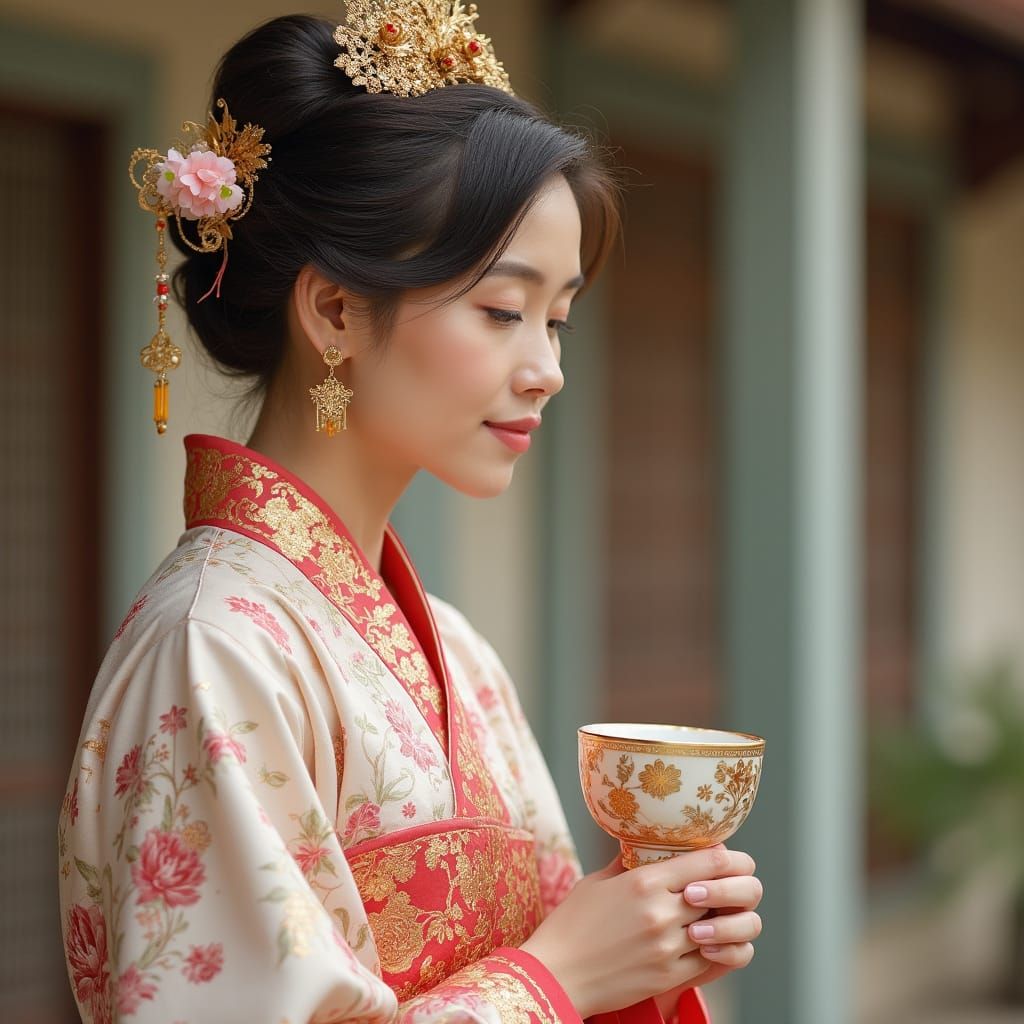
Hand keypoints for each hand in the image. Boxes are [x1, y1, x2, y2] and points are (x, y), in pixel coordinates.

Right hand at [520, 845, 758, 1017]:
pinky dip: (713, 950)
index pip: (710, 863)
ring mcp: (668, 947)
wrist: (556, 974)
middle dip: (729, 890)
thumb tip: (642, 848)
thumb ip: (627, 864)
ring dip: (720, 921)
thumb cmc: (571, 925)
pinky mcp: (669, 976)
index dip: (731, 858)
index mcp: (644, 882)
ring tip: (713, 916)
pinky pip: (709, 961)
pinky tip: (703, 943)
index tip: (731, 858)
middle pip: (722, 895)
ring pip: (719, 928)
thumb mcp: (597, 883)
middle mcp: (661, 912)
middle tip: (727, 887)